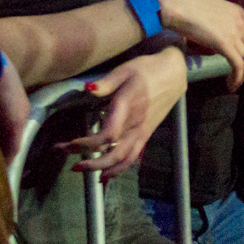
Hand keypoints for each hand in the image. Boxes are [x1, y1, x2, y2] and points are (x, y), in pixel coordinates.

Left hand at [60, 48, 186, 177]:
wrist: (174, 73)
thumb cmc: (147, 69)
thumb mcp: (125, 70)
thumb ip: (106, 82)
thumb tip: (88, 89)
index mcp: (129, 106)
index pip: (108, 135)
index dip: (87, 144)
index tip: (69, 144)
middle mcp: (136, 123)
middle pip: (113, 153)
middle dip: (90, 162)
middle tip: (71, 164)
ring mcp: (142, 130)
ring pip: (124, 159)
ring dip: (103, 169)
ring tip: (83, 170)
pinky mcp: (146, 133)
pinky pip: (133, 156)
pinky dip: (119, 169)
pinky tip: (106, 175)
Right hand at [151, 0, 243, 90]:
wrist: (176, 4)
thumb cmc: (186, 6)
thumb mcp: (211, 13)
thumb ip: (219, 26)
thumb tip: (216, 45)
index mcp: (238, 12)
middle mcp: (240, 22)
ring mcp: (234, 32)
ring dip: (242, 74)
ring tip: (233, 83)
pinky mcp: (224, 43)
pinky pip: (238, 65)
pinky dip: (237, 77)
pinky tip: (231, 84)